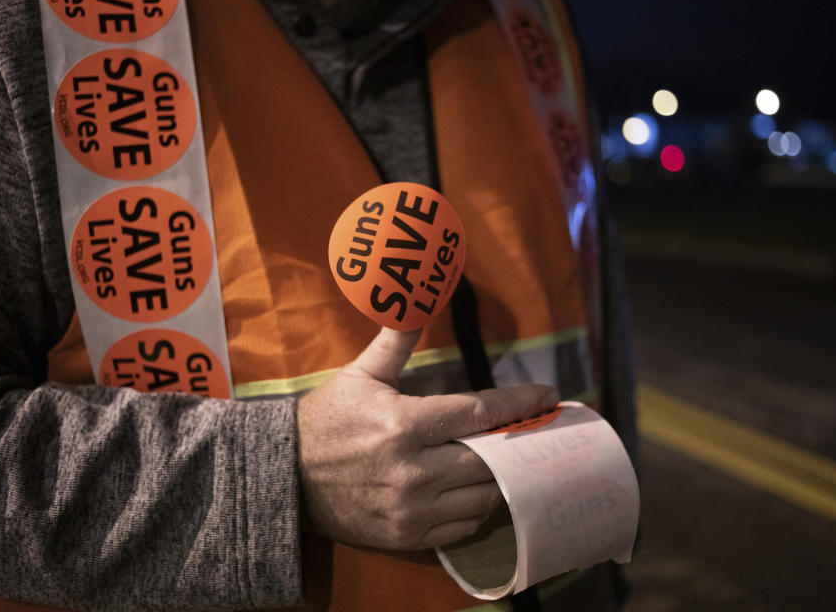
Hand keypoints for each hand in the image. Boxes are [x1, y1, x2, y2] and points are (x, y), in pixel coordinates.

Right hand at [296, 327, 559, 549]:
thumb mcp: (360, 374)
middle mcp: (413, 470)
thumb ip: (396, 342)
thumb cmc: (328, 419)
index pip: (480, 413)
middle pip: (491, 459)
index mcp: (404, 424)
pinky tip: (478, 490)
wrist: (285, 476)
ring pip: (481, 497)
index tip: (550, 397)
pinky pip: (461, 528)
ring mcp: (411, 508)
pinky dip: (477, 509)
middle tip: (536, 432)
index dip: (520, 404)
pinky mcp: (405, 536)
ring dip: (500, 478)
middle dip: (517, 444)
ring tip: (509, 461)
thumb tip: (416, 298)